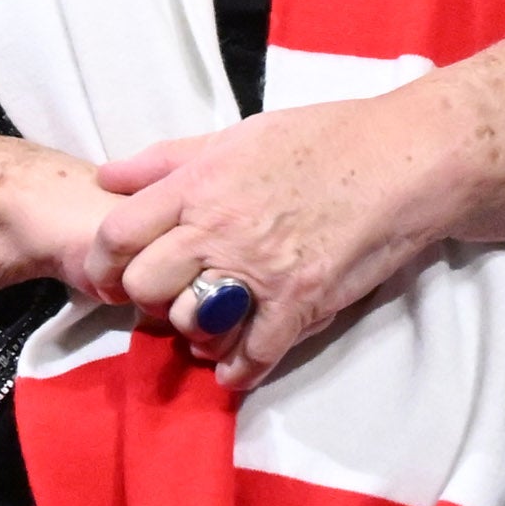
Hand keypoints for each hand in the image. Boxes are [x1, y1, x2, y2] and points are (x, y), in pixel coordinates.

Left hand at [82, 91, 473, 382]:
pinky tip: (237, 367)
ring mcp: (260, 269)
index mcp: (200, 184)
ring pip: (192, 325)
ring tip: (206, 330)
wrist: (401, 160)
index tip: (110, 278)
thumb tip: (107, 177)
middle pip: (146, 284)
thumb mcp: (236, 136)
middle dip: (147, 299)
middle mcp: (220, 228)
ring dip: (194, 335)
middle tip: (165, 301)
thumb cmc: (322, 140)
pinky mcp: (300, 301)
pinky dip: (239, 369)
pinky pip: (253, 354)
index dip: (103, 264)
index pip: (118, 234)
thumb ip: (168, 160)